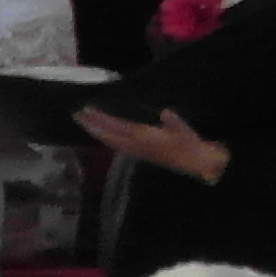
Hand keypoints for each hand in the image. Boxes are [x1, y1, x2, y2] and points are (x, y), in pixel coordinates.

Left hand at [77, 101, 228, 180]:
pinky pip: (118, 144)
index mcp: (144, 139)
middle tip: (76, 114)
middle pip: (108, 135)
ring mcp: (138, 150)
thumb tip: (166, 112)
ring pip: (111, 141)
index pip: (116, 127)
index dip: (101, 120)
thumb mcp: (187, 134)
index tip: (86, 111)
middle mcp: (136, 146)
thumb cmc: (193, 147)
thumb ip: (176, 124)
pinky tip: (104, 134)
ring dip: (98, 131)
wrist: (199, 165)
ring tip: (85, 121)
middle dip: (92, 125)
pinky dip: (108, 137)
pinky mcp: (142, 153)